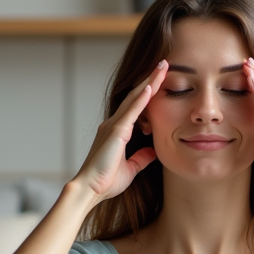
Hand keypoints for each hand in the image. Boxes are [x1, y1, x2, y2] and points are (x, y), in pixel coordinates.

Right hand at [70, 60, 168, 202]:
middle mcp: (113, 124)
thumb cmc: (105, 182)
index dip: (148, 92)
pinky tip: (151, 86)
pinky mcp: (116, 132)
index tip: (160, 79)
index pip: (136, 107)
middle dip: (150, 79)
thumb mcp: (131, 169)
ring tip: (162, 67)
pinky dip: (142, 99)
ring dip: (149, 82)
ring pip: (134, 98)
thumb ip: (141, 158)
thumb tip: (153, 151)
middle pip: (135, 96)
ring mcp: (114, 126)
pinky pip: (132, 112)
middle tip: (163, 63)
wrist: (89, 189)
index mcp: (117, 132)